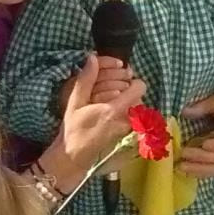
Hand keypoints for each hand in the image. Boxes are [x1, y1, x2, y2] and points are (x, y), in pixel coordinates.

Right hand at [48, 55, 147, 177]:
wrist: (73, 156)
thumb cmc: (73, 129)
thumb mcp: (74, 102)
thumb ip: (86, 80)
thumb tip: (93, 58)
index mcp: (113, 110)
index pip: (139, 87)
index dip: (133, 81)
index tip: (122, 82)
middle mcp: (126, 120)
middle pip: (141, 97)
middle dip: (131, 93)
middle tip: (116, 93)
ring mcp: (128, 130)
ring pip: (140, 109)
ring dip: (131, 104)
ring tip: (114, 106)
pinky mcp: (128, 137)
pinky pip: (136, 120)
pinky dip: (130, 115)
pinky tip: (115, 117)